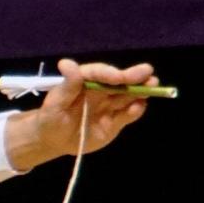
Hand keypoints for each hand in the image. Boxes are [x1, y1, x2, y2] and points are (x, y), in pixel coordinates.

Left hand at [5, 58, 154, 170]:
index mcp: (86, 81)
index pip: (100, 73)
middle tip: (147, 73)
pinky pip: (128, 114)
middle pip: (120, 81)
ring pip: (128, 95)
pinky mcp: (116, 121)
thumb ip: (67, 85)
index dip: (110, 74)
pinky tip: (139, 107)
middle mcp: (102, 90)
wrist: (53, 139)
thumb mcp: (54, 103)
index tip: (118, 77)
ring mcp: (110, 104)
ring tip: (152, 87)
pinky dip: (135, 110)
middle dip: (134, 76)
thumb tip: (66, 63)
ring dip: (141, 91)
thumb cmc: (51, 117)